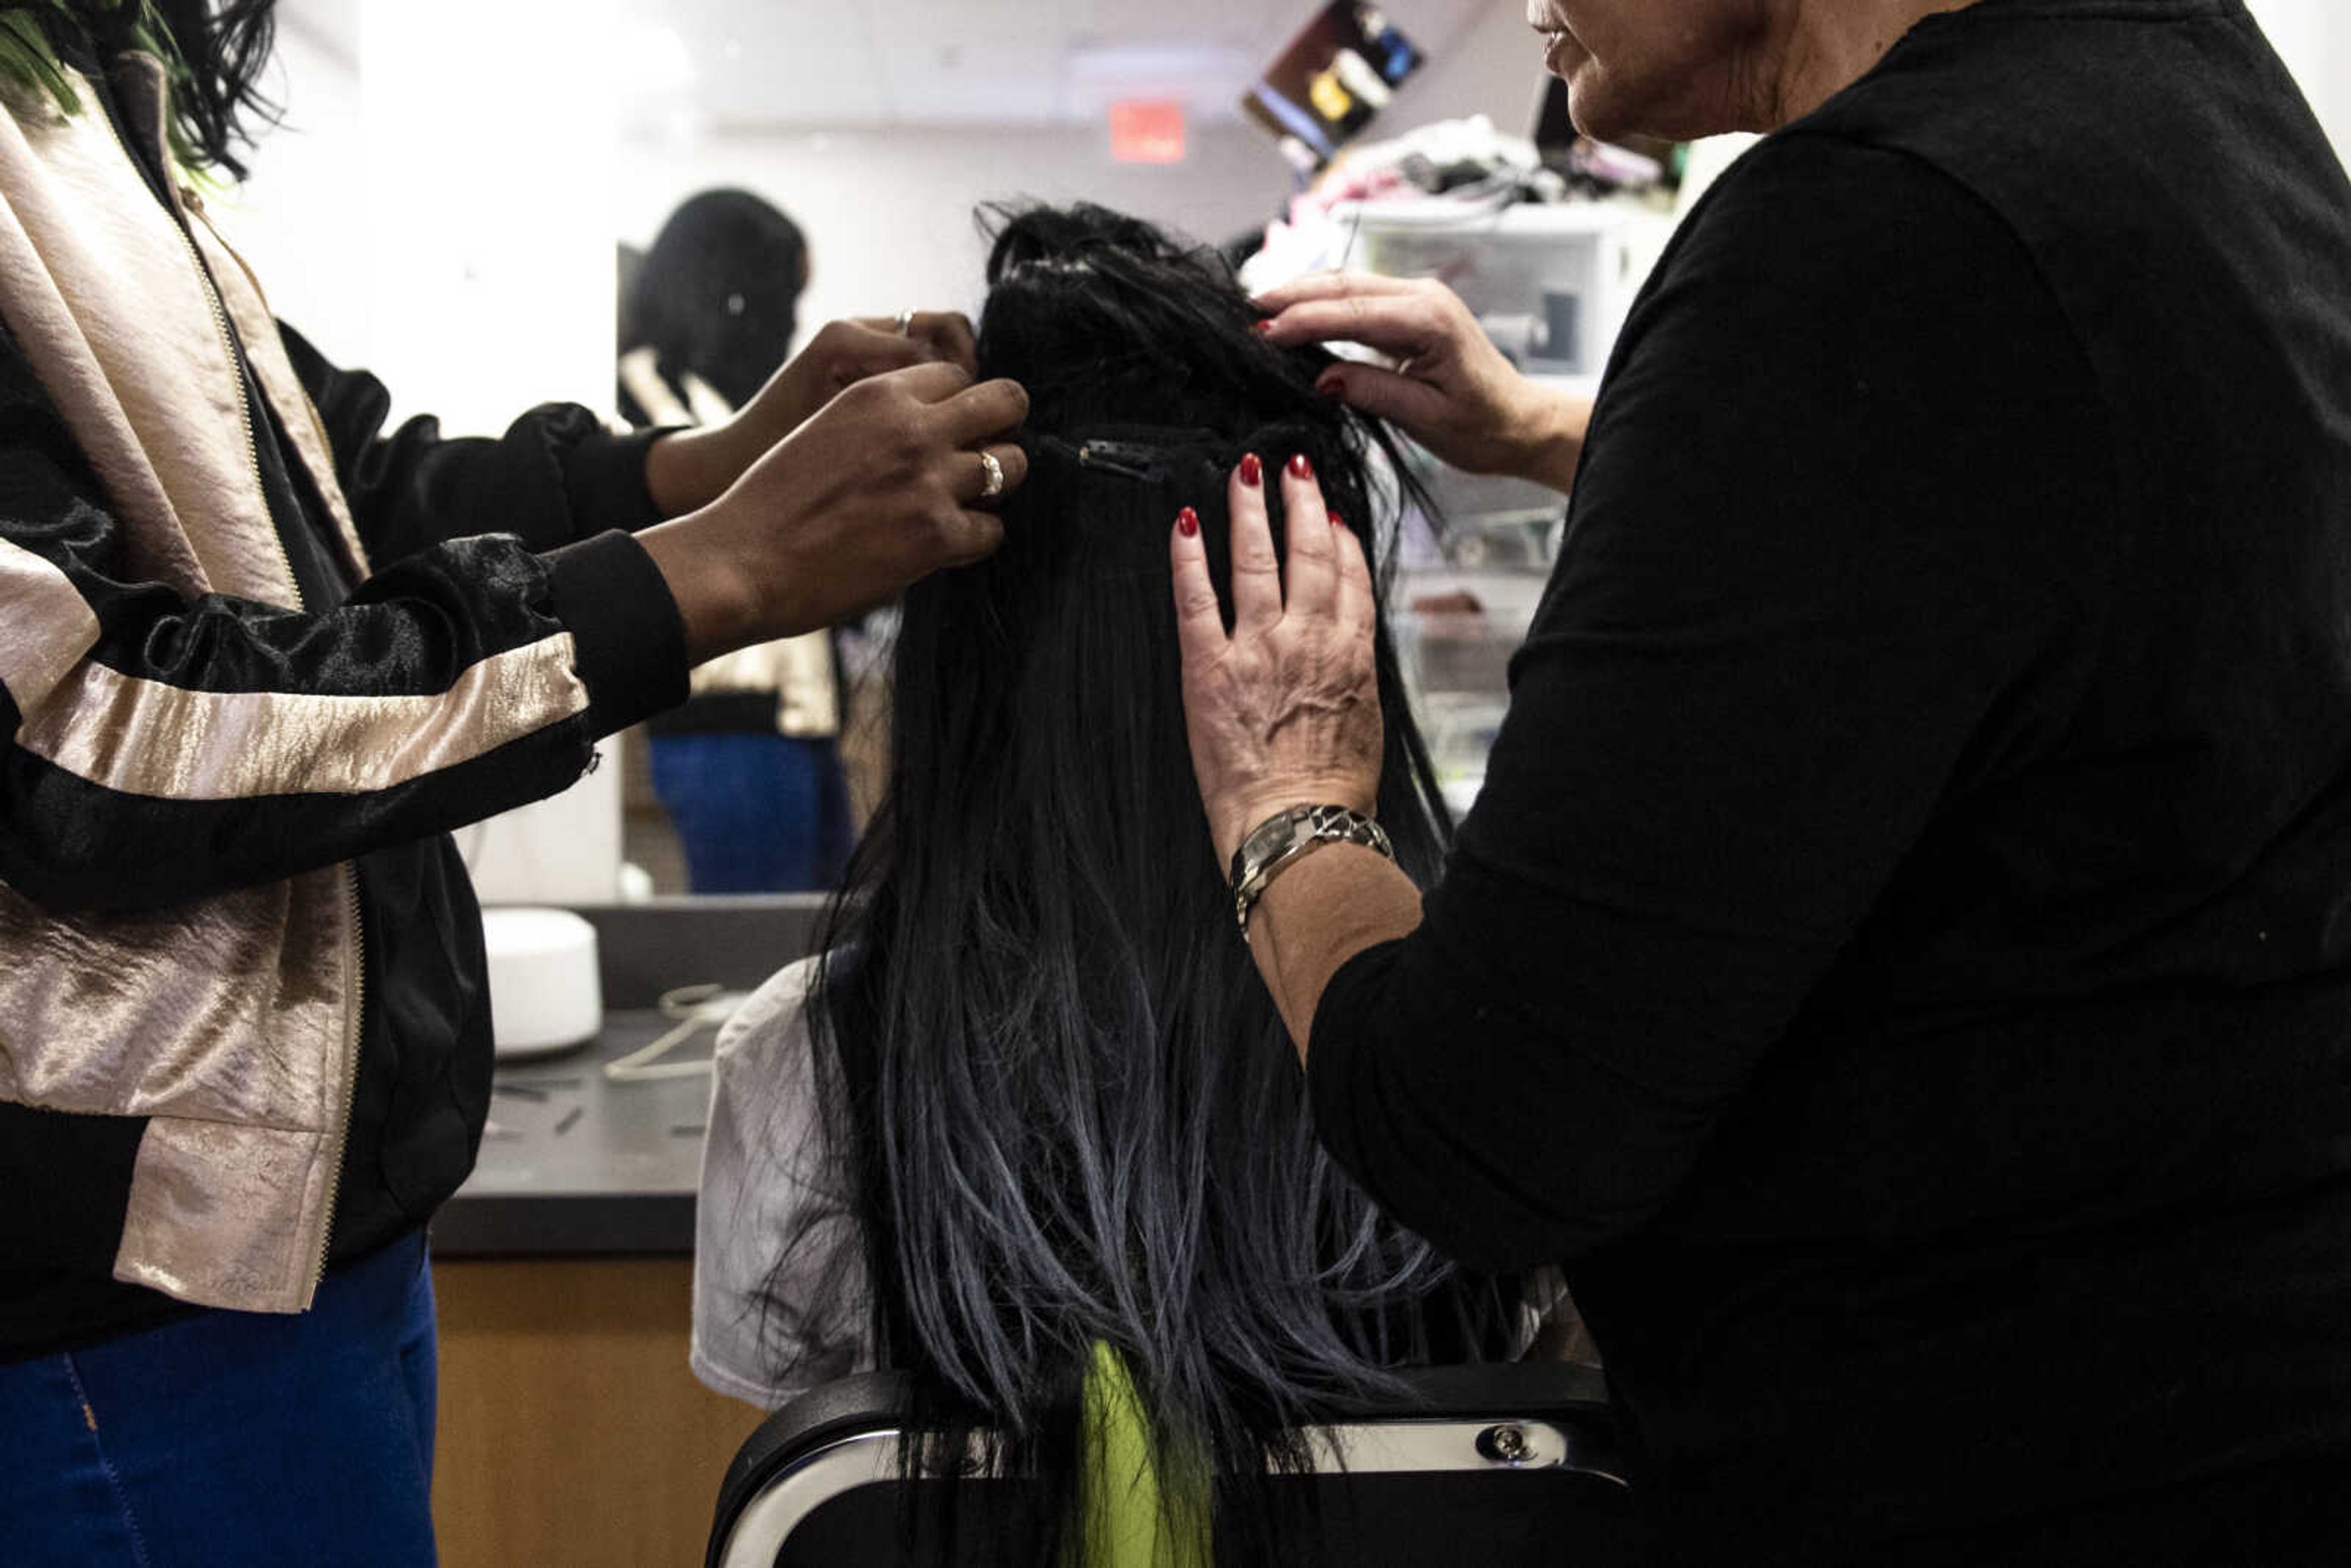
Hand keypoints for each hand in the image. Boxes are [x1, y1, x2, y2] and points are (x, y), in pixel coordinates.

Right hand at [640, 361, 1028, 662]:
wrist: (743, 561)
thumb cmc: (773, 503)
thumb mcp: (824, 429)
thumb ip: (878, 422)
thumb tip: (930, 428)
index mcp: (878, 392)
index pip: (957, 375)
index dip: (961, 404)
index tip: (953, 429)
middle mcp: (913, 427)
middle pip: (1006, 401)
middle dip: (1002, 425)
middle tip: (985, 453)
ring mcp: (930, 481)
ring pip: (1010, 465)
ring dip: (996, 483)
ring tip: (968, 502)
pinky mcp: (937, 535)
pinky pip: (992, 529)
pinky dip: (976, 538)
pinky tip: (947, 544)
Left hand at [1170, 451, 1382, 868]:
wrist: (1300, 831)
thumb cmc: (1331, 795)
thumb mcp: (1364, 726)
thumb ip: (1352, 678)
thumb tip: (1344, 656)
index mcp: (1351, 656)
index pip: (1351, 578)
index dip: (1341, 540)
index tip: (1334, 517)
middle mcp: (1310, 640)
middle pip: (1311, 553)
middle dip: (1302, 502)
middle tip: (1294, 468)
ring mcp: (1260, 649)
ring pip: (1259, 560)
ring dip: (1252, 508)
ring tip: (1247, 472)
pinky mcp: (1210, 669)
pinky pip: (1197, 598)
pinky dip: (1189, 557)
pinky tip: (1184, 523)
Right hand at [1256, 273, 1588, 494]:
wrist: (1521, 422)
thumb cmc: (1483, 426)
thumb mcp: (1426, 418)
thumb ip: (1373, 391)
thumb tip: (1322, 378)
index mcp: (1430, 320)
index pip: (1350, 313)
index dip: (1301, 321)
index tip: (1261, 334)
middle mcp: (1424, 297)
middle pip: (1343, 285)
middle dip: (1291, 295)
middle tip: (1245, 311)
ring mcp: (1419, 298)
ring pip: (1348, 284)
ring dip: (1303, 294)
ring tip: (1260, 309)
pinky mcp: (1412, 309)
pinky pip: (1359, 297)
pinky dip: (1323, 303)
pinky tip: (1296, 314)